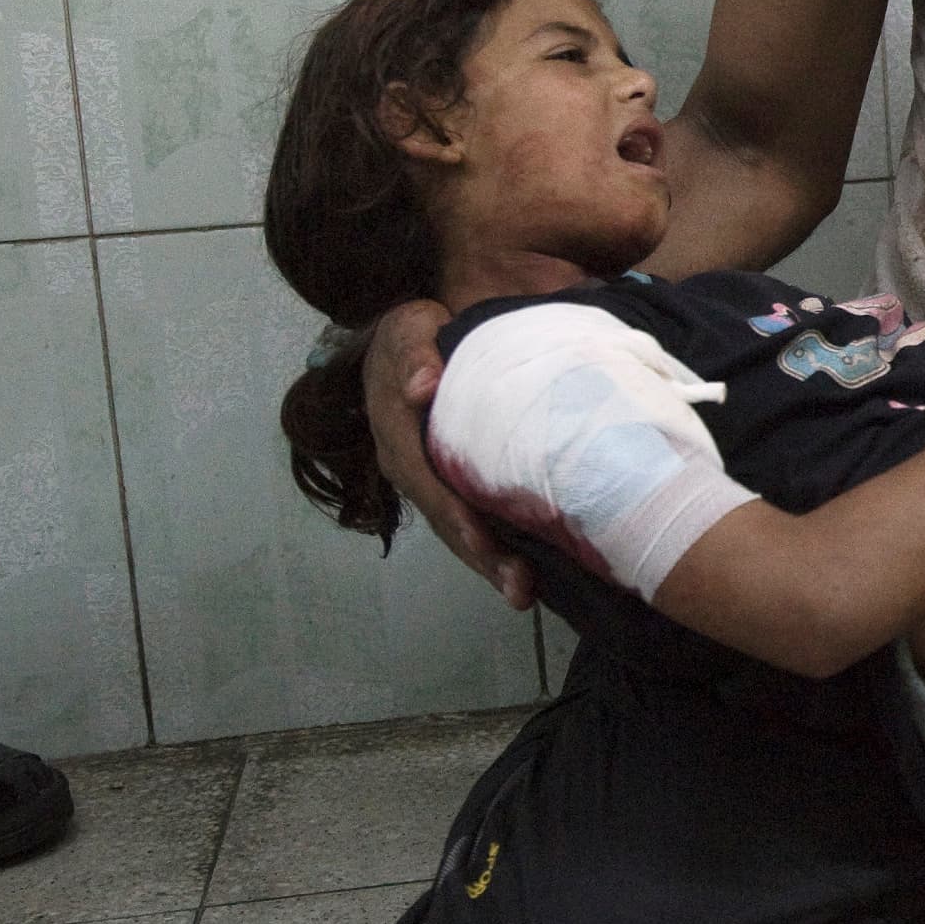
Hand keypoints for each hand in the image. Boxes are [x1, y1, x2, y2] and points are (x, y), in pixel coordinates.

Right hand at [365, 300, 536, 609]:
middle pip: (444, 520)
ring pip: (457, 529)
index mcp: (397, 436)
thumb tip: (421, 387)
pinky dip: (495, 545)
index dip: (455, 517)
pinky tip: (528, 568)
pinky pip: (469, 518)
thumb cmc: (415, 334)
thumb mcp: (409, 329)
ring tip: (525, 594)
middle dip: (479, 557)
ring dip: (489, 564)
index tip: (484, 545)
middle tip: (519, 590)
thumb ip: (412, 354)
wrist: (413, 340)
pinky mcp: (450, 482)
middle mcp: (409, 468)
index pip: (427, 484)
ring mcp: (428, 479)